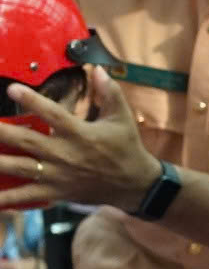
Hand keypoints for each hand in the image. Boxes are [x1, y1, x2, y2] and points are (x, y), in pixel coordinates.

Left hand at [0, 68, 160, 212]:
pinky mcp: (55, 192)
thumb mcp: (122, 118)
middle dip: (1, 132)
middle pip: (26, 141)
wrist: (134, 184)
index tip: (11, 89)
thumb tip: (97, 70)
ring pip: (19, 167)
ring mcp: (57, 175)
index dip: (31, 100)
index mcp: (79, 133)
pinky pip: (26, 196)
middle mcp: (65, 154)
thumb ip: (110, 93)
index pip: (52, 113)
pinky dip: (6, 198)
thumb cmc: (125, 148)